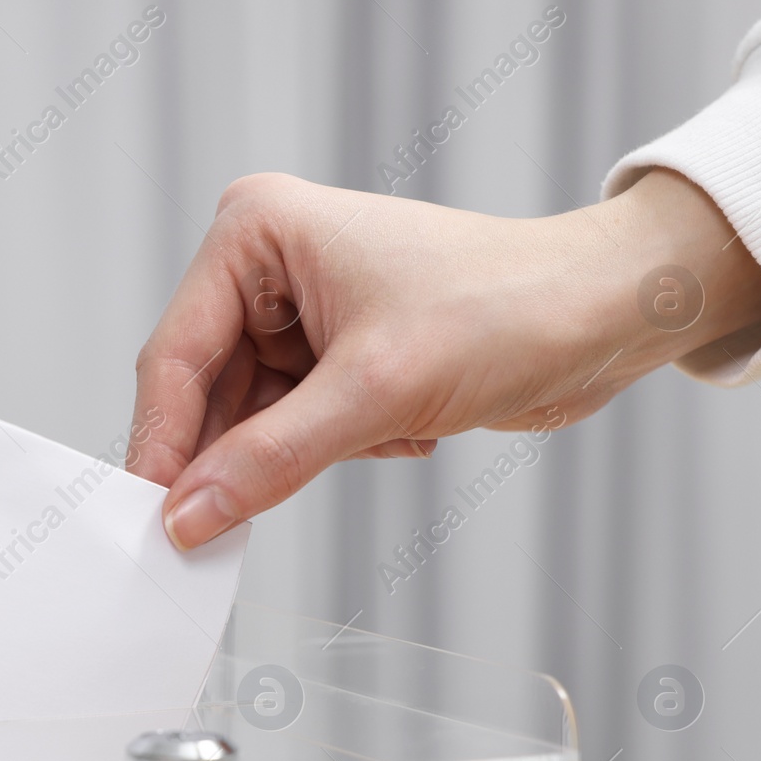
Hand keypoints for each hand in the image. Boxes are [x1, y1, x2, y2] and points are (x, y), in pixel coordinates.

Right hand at [128, 169, 760, 548]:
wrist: (606, 313)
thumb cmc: (508, 307)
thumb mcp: (376, 392)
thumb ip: (270, 459)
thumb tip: (190, 516)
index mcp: (255, 234)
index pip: (176, 354)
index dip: (163, 444)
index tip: (154, 520)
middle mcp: (266, 266)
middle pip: (204, 392)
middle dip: (237, 455)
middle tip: (227, 527)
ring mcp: (297, 313)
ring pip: (250, 421)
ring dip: (305, 452)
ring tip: (384, 433)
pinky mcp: (331, 355)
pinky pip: (292, 430)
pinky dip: (339, 448)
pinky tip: (406, 427)